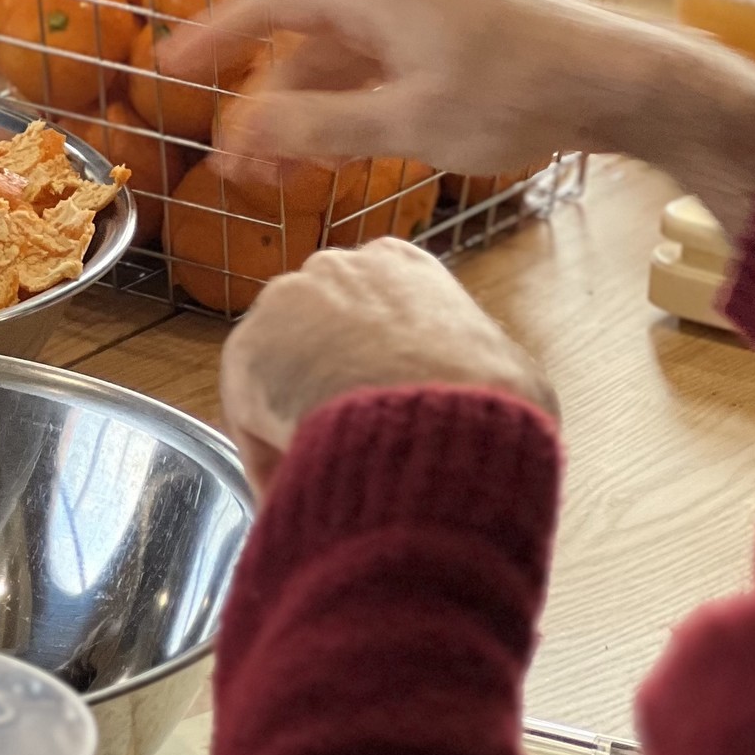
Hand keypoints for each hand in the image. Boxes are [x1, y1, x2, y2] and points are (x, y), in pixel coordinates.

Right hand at [167, 0, 754, 241]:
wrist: (625, 79)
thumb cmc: (522, 93)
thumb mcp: (410, 121)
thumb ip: (323, 125)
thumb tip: (249, 128)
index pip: (266, 5)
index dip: (211, 37)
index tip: (168, 68)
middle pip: (303, 39)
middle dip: (263, 101)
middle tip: (236, 165)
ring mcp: (430, 10)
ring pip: (343, 58)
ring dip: (308, 111)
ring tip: (288, 175)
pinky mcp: (459, 36)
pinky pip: (381, 65)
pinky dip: (352, 106)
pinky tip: (348, 150)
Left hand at [223, 240, 556, 496]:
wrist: (438, 418)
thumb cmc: (488, 396)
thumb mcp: (511, 370)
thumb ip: (479, 370)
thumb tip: (481, 404)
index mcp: (401, 264)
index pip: (372, 312)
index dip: (375, 368)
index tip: (384, 412)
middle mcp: (337, 268)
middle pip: (321, 335)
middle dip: (330, 386)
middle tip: (352, 445)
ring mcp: (285, 303)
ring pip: (283, 375)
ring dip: (298, 421)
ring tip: (328, 476)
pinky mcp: (244, 353)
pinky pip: (253, 418)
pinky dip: (272, 458)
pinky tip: (304, 489)